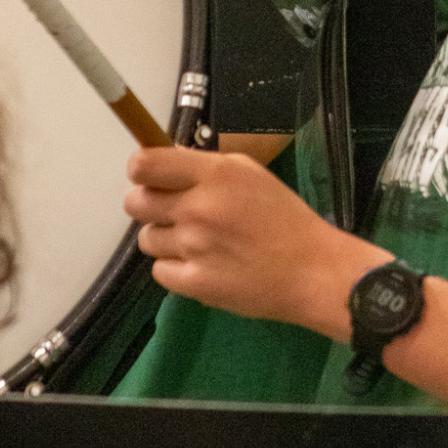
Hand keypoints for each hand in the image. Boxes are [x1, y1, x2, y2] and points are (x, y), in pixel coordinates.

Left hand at [126, 147, 367, 331]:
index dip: (141, 171)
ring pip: (146, 238)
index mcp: (214, 174)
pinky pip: (159, 271)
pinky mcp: (193, 283)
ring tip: (197, 242)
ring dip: (166, 238)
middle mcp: (197, 207)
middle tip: (174, 212)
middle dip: (148, 205)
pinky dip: (175, 268)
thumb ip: (205, 166)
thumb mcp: (250, 174)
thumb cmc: (284, 217)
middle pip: (135, 202)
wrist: (311, 270)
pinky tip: (202, 264)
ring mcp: (193, 248)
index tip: (152, 178)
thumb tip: (167, 164)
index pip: (144, 165)